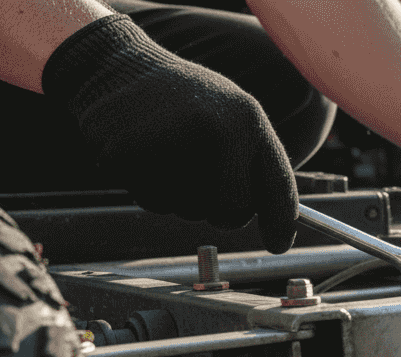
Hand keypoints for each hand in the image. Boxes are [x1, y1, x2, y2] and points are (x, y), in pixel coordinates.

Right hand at [43, 15, 297, 253]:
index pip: (276, 183)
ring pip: (191, 211)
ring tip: (169, 152)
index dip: (281, 221)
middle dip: (222, 210)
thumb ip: (256, 163)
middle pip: (233, 210)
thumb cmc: (184, 101)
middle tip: (203, 180)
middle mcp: (216, 128)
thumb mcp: (232, 115)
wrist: (118, 66)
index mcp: (247, 117)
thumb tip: (282, 228)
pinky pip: (154, 203)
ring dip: (182, 196)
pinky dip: (149, 190)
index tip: (280, 246)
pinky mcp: (130, 155)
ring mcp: (172, 141)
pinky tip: (144, 154)